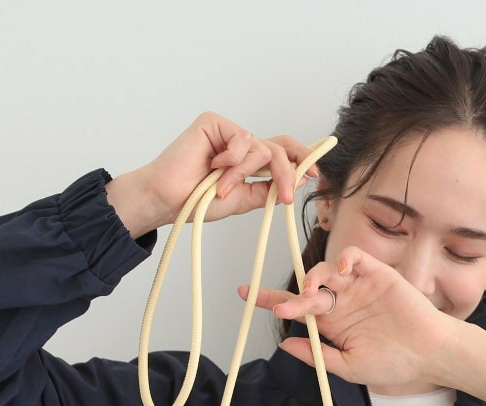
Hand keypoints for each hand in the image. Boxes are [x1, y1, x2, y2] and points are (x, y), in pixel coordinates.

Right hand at [105, 112, 318, 237]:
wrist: (169, 201)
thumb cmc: (197, 202)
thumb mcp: (242, 200)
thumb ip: (267, 189)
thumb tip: (299, 179)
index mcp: (248, 162)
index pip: (282, 153)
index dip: (301, 160)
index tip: (316, 174)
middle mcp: (240, 145)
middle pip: (279, 148)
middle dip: (287, 173)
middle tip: (286, 197)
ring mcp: (228, 132)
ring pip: (261, 148)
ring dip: (244, 174)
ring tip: (223, 189)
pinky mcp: (214, 122)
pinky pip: (243, 139)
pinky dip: (232, 159)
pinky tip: (214, 166)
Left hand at [238, 245, 452, 393]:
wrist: (428, 355)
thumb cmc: (393, 364)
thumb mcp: (349, 367)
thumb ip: (317, 355)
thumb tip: (285, 342)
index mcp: (332, 324)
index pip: (296, 308)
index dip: (270, 300)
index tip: (245, 294)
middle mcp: (341, 302)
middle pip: (305, 289)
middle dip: (289, 297)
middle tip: (283, 308)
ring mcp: (358, 286)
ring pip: (326, 271)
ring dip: (313, 278)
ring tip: (311, 294)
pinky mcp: (377, 274)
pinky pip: (354, 258)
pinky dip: (344, 259)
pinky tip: (341, 272)